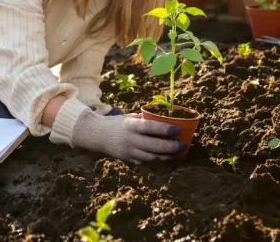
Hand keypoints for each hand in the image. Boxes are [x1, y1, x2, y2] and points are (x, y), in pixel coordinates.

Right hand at [70, 108, 184, 161]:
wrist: (96, 135)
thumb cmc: (116, 123)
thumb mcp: (129, 117)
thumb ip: (144, 120)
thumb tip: (163, 120)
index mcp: (131, 125)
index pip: (151, 128)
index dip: (166, 130)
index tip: (177, 130)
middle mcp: (130, 139)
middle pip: (155, 146)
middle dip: (171, 147)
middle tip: (183, 145)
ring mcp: (129, 151)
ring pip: (152, 157)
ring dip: (167, 156)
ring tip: (177, 153)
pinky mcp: (128, 160)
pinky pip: (145, 162)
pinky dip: (156, 160)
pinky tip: (165, 158)